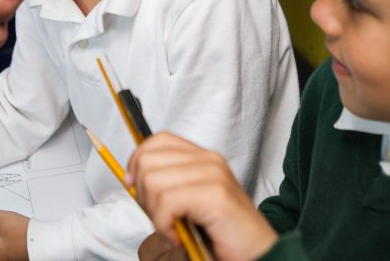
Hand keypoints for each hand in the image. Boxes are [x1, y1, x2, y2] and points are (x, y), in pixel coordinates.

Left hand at [126, 132, 277, 260]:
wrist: (258, 255)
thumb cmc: (222, 236)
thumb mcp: (188, 204)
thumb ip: (166, 186)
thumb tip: (131, 178)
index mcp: (203, 158)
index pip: (158, 140)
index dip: (138, 162)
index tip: (136, 189)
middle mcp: (209, 160)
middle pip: (148, 159)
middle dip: (143, 194)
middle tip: (161, 218)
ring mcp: (214, 175)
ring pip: (153, 180)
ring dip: (154, 213)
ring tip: (173, 228)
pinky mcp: (216, 195)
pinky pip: (167, 202)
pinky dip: (164, 225)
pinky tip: (179, 236)